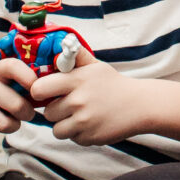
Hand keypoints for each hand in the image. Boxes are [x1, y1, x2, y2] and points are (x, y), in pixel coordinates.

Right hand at [0, 57, 38, 143]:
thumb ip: (18, 84)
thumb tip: (49, 97)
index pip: (14, 67)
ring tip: (8, 122)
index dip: (29, 78)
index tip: (37, 90)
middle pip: (16, 105)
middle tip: (25, 114)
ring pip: (1, 123)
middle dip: (26, 114)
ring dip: (10, 127)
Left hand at [31, 47, 161, 145]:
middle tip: (69, 105)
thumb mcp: (96, 66)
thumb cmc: (115, 84)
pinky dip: (78, 134)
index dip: (39, 91)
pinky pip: (72, 139)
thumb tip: (61, 41)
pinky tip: (91, 124)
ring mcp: (84, 121)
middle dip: (56, 110)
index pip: (39, 89)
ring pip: (57, 129)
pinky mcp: (90, 137)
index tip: (45, 92)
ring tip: (79, 116)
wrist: (140, 105)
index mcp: (76, 80)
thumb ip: (77, 57)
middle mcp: (78, 101)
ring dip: (65, 125)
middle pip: (47, 112)